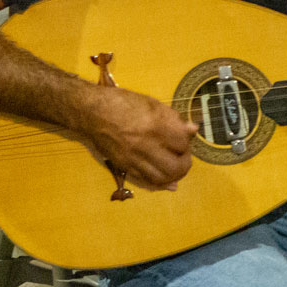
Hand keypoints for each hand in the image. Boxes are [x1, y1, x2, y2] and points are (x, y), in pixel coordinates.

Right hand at [79, 87, 198, 190]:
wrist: (92, 112)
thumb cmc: (122, 103)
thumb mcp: (151, 104)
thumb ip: (173, 118)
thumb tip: (193, 130)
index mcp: (154, 125)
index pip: (182, 142)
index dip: (187, 141)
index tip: (184, 137)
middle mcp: (144, 145)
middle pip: (175, 166)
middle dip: (185, 162)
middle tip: (183, 155)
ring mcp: (133, 158)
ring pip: (161, 178)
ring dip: (174, 175)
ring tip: (175, 166)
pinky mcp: (124, 166)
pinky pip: (146, 181)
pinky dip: (159, 183)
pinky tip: (167, 181)